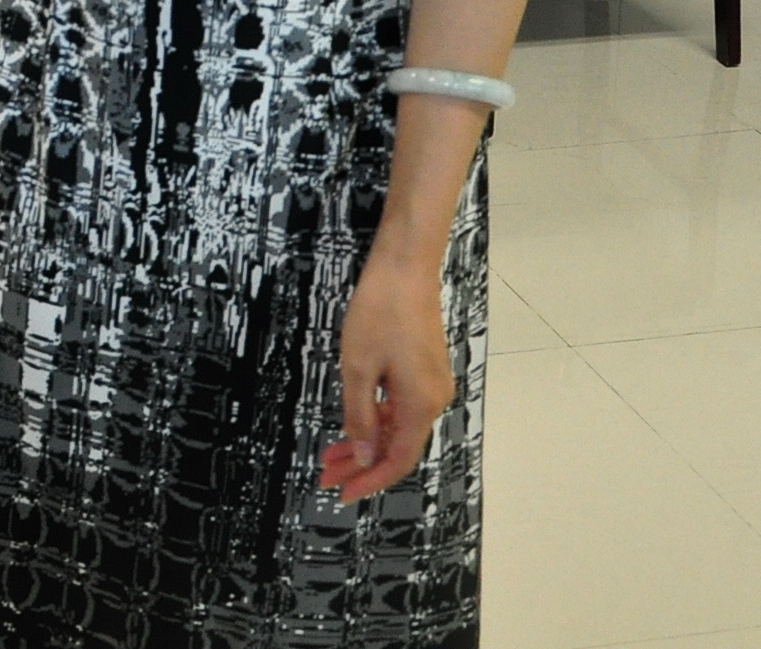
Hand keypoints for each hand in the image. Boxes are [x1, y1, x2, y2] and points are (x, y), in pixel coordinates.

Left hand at [319, 256, 455, 503]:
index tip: (342, 493)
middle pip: (399, 446)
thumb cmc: (379, 313)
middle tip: (326, 475)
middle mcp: (434, 400)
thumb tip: (366, 458)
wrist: (405, 267)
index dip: (370, 480)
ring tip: (332, 455)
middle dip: (362, 464)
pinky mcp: (426, 369)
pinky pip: (402, 407)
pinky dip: (378, 419)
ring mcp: (433, 384)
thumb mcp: (358, 367)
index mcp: (421, 404)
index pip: (397, 459)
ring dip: (367, 442)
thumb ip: (361, 417)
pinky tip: (355, 424)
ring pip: (399, 427)